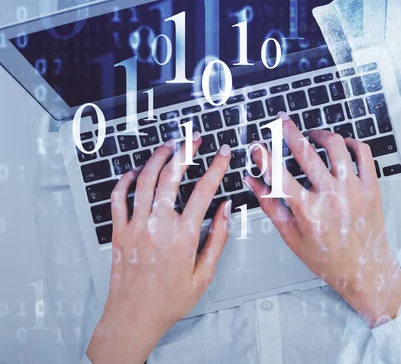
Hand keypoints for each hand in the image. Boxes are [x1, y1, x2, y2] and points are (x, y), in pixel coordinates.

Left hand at [87, 134, 231, 363]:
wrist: (133, 317)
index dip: (216, 167)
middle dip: (186, 152)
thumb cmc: (169, 300)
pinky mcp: (118, 231)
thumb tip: (225, 209)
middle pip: (171, 176)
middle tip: (194, 139)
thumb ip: (217, 239)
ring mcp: (135, 226)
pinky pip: (118, 197)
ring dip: (157, 158)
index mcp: (183, 236)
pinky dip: (125, 180)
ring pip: (144, 180)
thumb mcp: (204, 275)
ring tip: (169, 146)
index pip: (204, 191)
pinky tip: (134, 171)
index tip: (223, 153)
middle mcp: (158, 225)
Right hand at [244, 113, 400, 326]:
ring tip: (312, 135)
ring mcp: (354, 189)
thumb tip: (252, 181)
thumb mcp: (291, 236)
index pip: (279, 174)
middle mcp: (331, 196)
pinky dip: (351, 143)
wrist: (364, 270)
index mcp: (308, 210)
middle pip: (306, 152)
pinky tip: (341, 144)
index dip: (264, 155)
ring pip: (336, 146)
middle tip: (281, 121)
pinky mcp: (371, 187)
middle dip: (288, 131)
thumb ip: (270, 205)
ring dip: (320, 135)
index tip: (257, 145)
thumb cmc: (327, 258)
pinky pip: (363, 153)